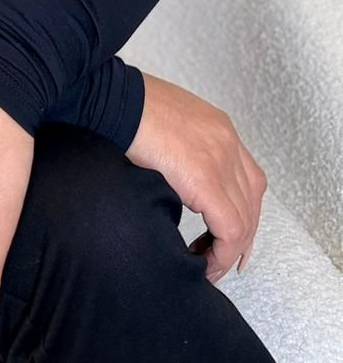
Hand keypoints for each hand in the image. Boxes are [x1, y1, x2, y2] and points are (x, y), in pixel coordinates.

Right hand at [125, 72, 267, 282]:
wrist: (110, 99)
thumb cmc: (124, 108)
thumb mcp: (165, 124)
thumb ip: (180, 150)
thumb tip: (175, 180)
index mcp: (218, 128)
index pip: (249, 180)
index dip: (244, 214)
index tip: (228, 238)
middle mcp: (227, 142)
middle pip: (252, 202)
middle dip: (240, 237)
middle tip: (220, 259)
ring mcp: (221, 159)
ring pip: (244, 220)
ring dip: (230, 248)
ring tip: (207, 264)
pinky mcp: (205, 180)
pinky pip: (229, 228)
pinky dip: (222, 252)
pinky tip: (205, 262)